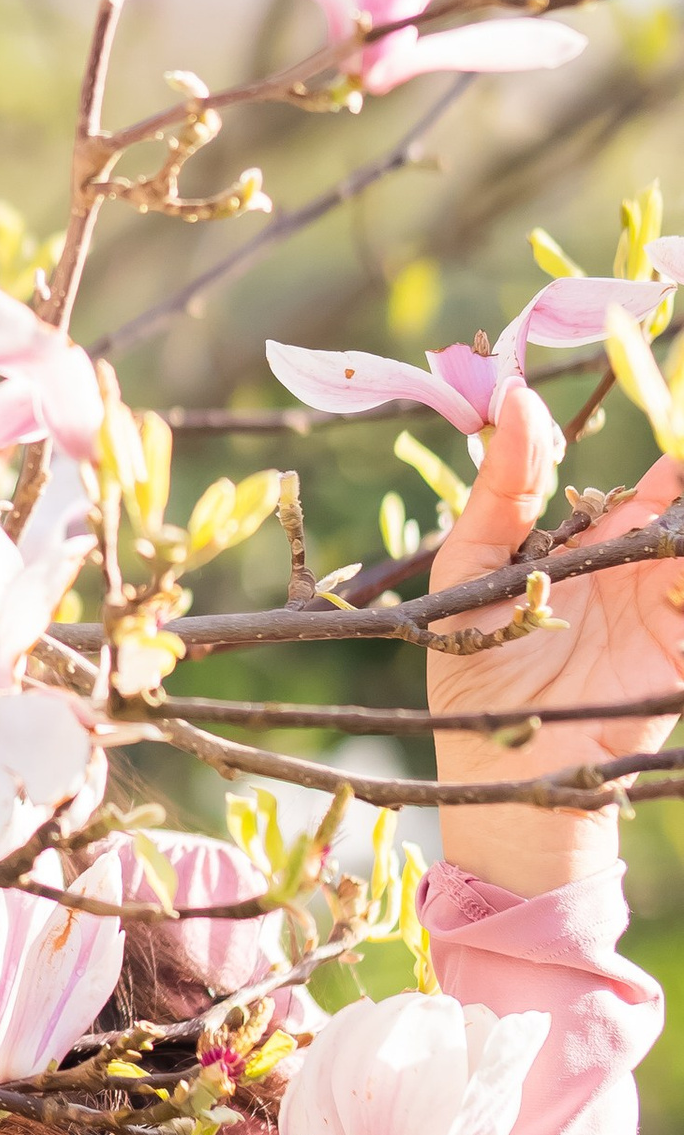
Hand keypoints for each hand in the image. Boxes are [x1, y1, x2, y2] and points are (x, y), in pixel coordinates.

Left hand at [424, 382, 683, 892]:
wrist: (500, 772)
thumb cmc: (473, 673)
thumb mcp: (470, 570)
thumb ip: (502, 490)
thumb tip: (516, 398)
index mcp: (594, 537)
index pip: (655, 471)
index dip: (677, 423)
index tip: (676, 363)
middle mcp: (643, 564)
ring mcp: (670, 604)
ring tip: (677, 509)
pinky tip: (677, 558)